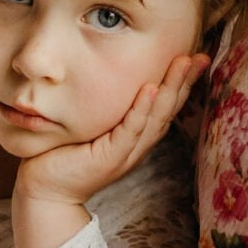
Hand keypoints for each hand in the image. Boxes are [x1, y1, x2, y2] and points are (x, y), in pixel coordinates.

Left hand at [17, 54, 209, 208]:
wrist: (45, 191)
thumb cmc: (63, 156)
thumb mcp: (91, 127)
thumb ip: (106, 108)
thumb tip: (105, 74)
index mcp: (136, 138)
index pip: (165, 106)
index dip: (182, 83)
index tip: (195, 57)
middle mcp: (137, 145)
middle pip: (168, 109)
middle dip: (185, 81)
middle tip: (202, 56)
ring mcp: (126, 153)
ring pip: (155, 117)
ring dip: (171, 89)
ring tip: (183, 63)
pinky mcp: (110, 158)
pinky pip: (130, 131)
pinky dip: (141, 110)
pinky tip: (151, 90)